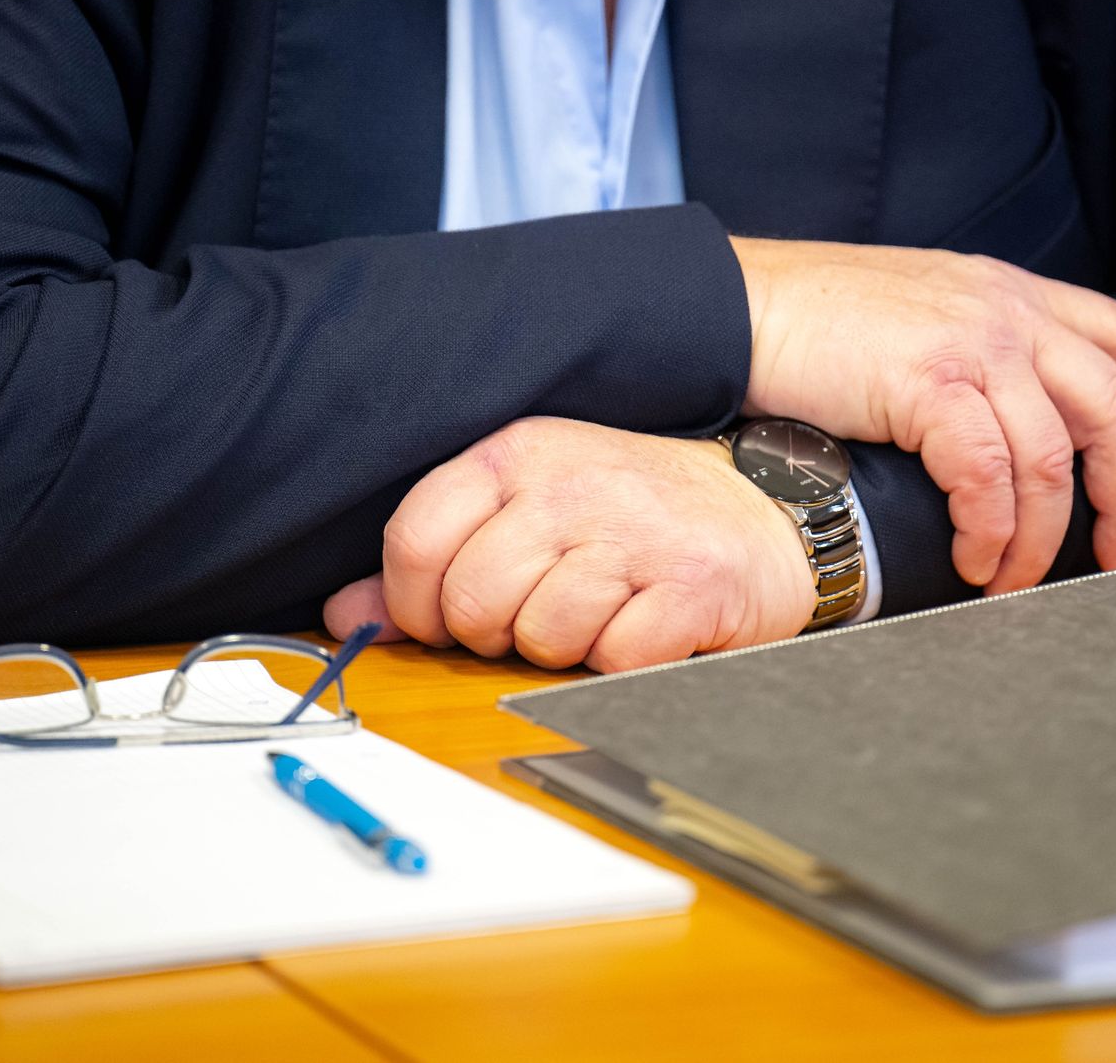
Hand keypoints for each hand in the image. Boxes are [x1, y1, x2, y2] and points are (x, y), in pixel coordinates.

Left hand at [322, 418, 813, 672]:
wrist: (769, 506)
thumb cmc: (637, 513)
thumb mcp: (530, 507)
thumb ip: (435, 557)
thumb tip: (346, 614)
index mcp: (519, 453)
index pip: (415, 538)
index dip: (415, 602)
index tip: (446, 618)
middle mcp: (571, 483)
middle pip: (472, 601)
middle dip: (498, 632)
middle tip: (544, 611)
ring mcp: (634, 532)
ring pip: (539, 636)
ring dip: (566, 647)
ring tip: (605, 610)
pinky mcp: (690, 586)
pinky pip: (613, 658)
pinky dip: (624, 662)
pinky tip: (647, 625)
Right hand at [732, 238, 1115, 593]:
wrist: (739, 306)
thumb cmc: (816, 323)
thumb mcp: (921, 315)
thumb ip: (978, 352)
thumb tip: (1010, 427)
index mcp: (1012, 292)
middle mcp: (1007, 311)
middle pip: (1113, 410)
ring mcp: (972, 343)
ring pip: (1052, 459)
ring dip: (1040, 538)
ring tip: (1012, 581)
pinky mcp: (929, 382)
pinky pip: (989, 476)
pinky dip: (989, 530)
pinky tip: (971, 557)